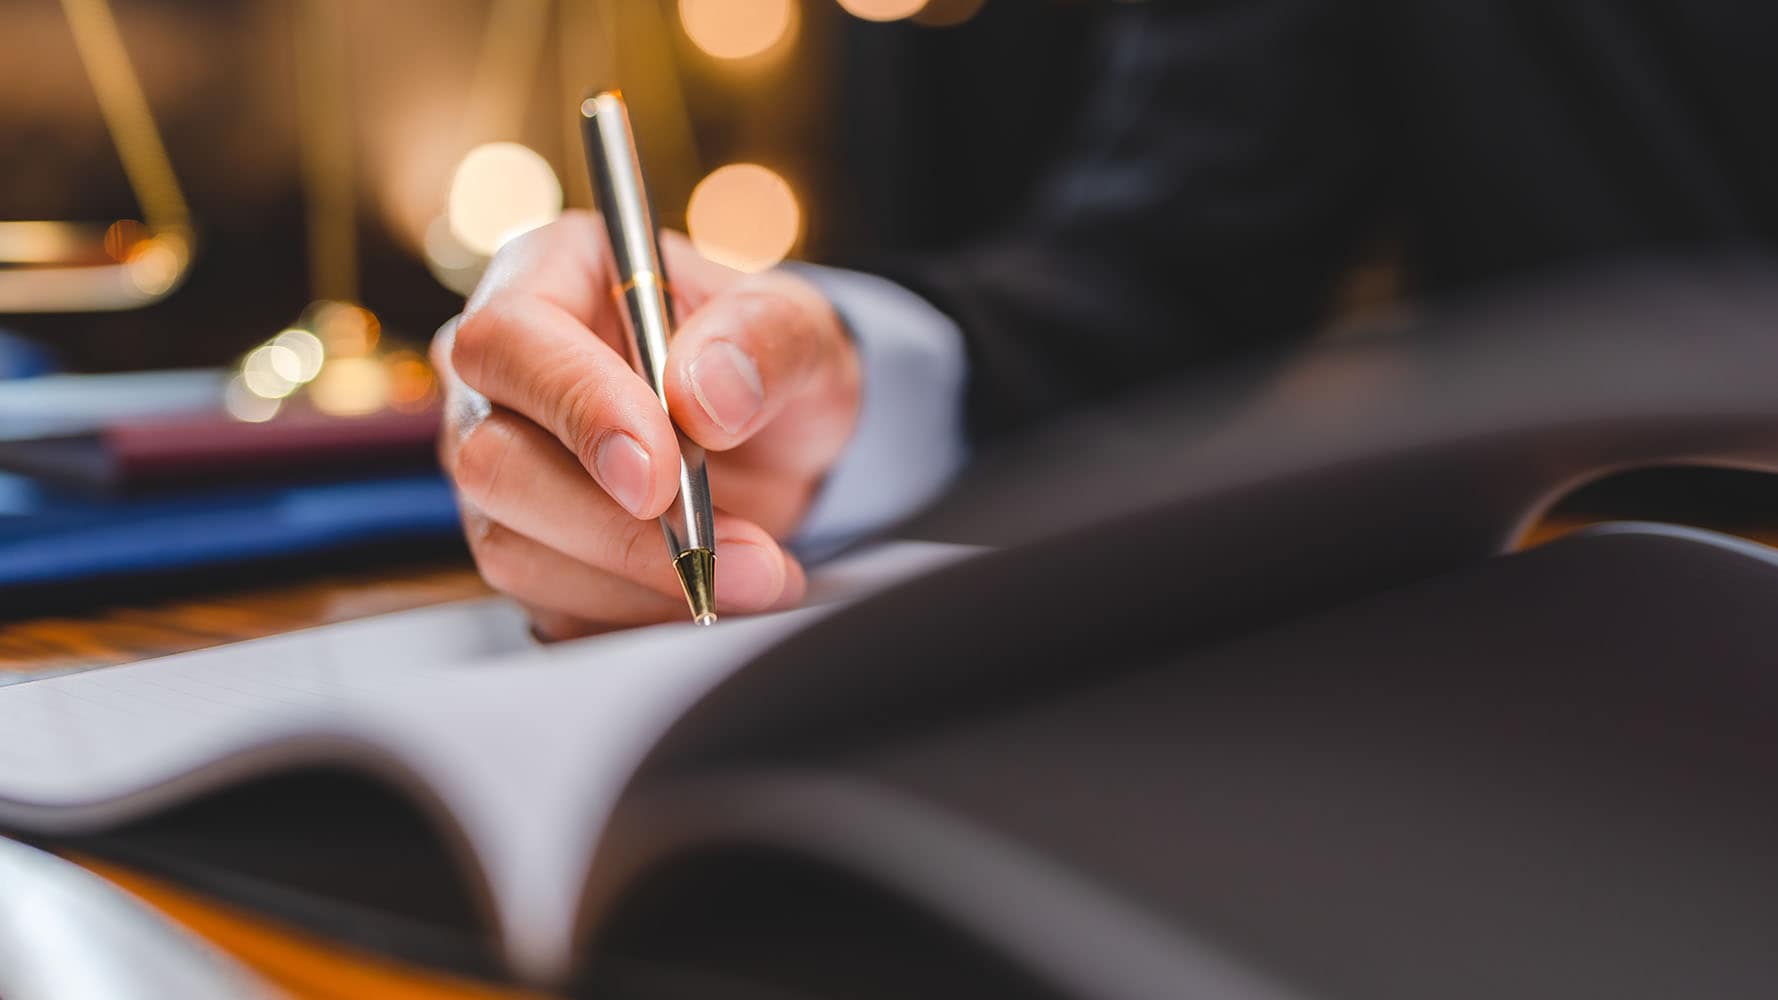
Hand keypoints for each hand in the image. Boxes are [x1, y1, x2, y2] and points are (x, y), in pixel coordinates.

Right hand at [433, 211, 860, 637]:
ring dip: (642, 582)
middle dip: (618, 526)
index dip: (577, 409)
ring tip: (760, 575)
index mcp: (545, 279)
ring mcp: (498, 470)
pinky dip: (639, 615)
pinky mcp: (524, 551)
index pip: (509, 341)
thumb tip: (704, 396)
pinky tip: (711, 593)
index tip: (660, 475)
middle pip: (493, 462)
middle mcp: (497, 379)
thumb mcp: (800, 327)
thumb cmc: (769, 361)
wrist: (780, 442)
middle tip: (736, 553)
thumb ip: (763, 339)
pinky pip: (551, 607)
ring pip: (515, 548)